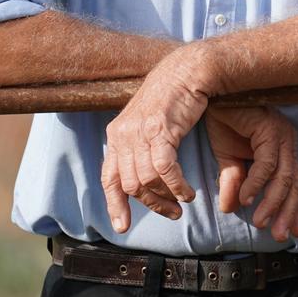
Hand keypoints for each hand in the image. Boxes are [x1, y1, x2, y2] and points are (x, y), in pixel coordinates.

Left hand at [101, 47, 208, 232]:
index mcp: (117, 133)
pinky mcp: (160, 129)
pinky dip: (177, 186)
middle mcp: (123, 133)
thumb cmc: (172, 96)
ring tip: (183, 202)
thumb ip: (138, 145)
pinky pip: (164, 169)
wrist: (186, 70)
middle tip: (172, 212)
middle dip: (152, 204)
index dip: (115, 204)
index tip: (122, 226)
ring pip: (147, 180)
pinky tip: (188, 191)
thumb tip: (139, 174)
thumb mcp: (147, 122)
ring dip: (167, 198)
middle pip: (130, 184)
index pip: (109, 177)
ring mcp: (140, 131)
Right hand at [205, 105, 297, 242]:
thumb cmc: (223, 121)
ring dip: (272, 202)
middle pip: (293, 183)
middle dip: (287, 212)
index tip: (293, 232)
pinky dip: (257, 183)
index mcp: (281, 147)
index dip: (293, 208)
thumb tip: (231, 209)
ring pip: (284, 176)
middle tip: (279, 236)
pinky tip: (246, 198)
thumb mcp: (227, 158)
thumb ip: (234, 181)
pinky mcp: (269, 128)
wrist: (212, 96)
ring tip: (260, 221)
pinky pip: (267, 163)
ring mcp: (280, 133)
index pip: (293, 183)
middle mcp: (286, 140)